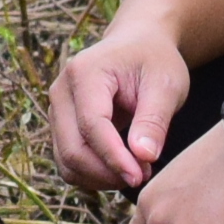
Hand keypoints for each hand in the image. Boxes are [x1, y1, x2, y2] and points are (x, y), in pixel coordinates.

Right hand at [47, 22, 191, 190]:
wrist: (138, 45)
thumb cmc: (154, 61)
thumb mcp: (166, 85)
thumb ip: (154, 120)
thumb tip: (144, 157)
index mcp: (85, 73)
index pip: (91, 125)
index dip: (114, 157)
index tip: (141, 177)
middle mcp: (61, 91)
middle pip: (72, 149)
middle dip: (107, 172)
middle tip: (144, 175)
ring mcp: (57, 110)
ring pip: (66, 162)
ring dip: (100, 178)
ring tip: (137, 171)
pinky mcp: (62, 126)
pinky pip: (69, 163)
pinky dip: (93, 175)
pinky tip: (122, 168)